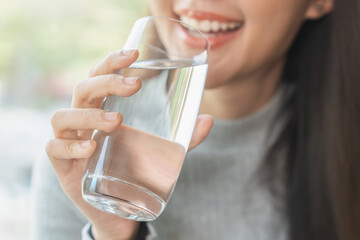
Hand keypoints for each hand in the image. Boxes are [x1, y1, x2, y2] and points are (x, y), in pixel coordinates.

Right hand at [46, 49, 212, 239]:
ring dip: (89, 115)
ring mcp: (69, 140)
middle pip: (82, 90)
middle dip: (106, 82)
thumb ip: (183, 138)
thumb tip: (208, 120)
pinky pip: (55, 148)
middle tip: (134, 85)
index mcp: (102, 109)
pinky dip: (70, 146)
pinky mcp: (61, 164)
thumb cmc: (132, 169)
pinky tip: (91, 148)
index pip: (99, 76)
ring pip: (63, 116)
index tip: (133, 53)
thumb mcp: (159, 151)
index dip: (111, 62)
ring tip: (117, 122)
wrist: (116, 207)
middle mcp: (82, 120)